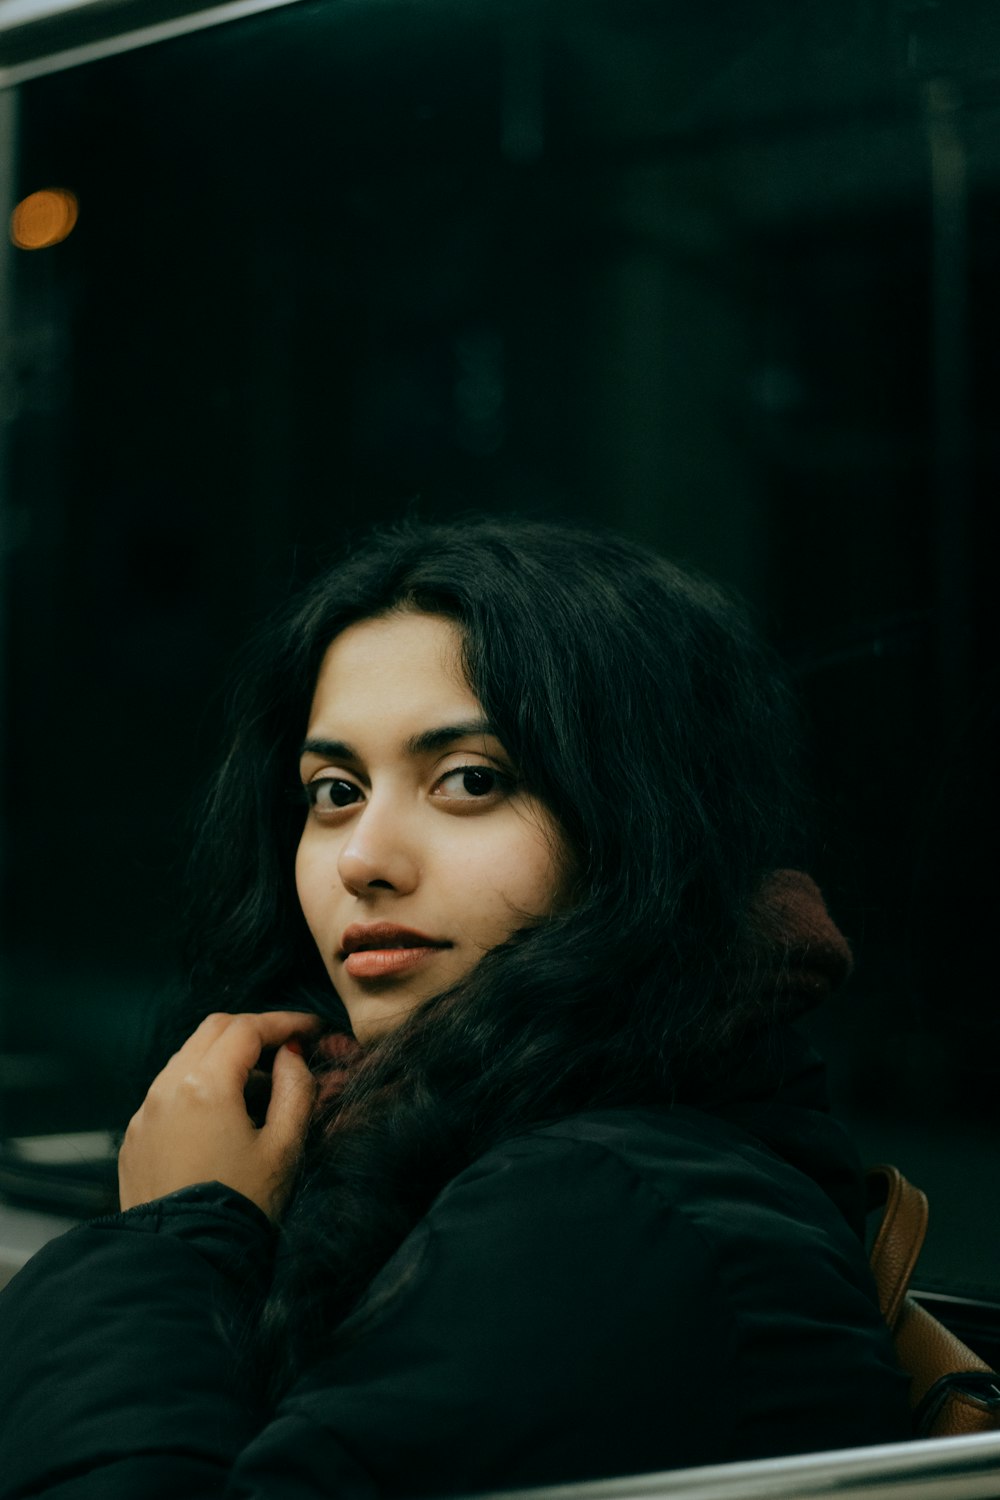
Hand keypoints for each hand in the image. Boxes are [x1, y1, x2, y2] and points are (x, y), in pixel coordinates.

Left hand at [119, 1011, 321, 1221]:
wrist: (184, 1262)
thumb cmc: (240, 1207)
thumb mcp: (284, 1147)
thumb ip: (296, 1089)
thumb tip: (293, 1057)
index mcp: (205, 1085)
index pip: (248, 1029)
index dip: (285, 1022)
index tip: (312, 1028)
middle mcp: (167, 1089)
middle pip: (212, 1030)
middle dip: (253, 1030)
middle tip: (287, 1046)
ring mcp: (145, 1113)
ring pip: (186, 1057)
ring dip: (223, 1056)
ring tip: (259, 1083)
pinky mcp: (135, 1138)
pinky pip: (167, 1092)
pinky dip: (198, 1085)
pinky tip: (222, 1114)